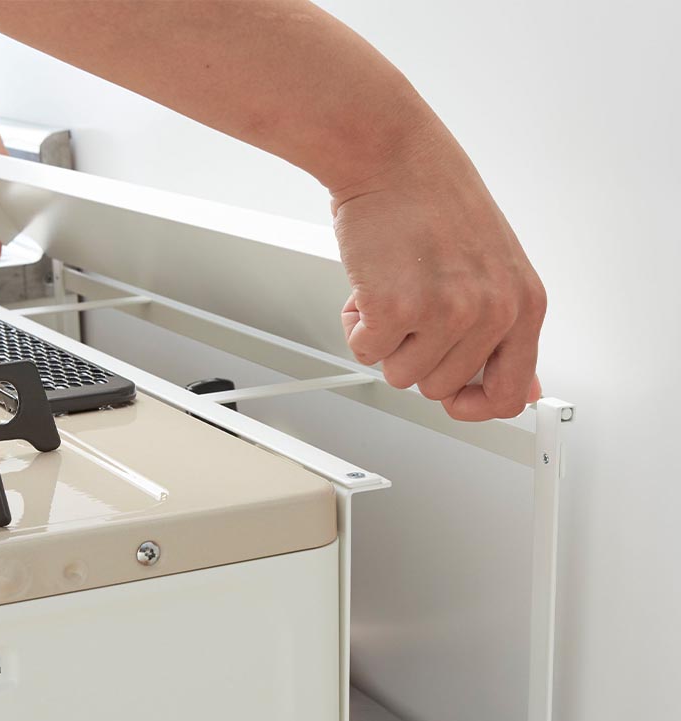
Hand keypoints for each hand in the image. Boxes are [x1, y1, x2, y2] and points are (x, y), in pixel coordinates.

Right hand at [331, 119, 545, 420]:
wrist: (391, 155)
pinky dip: (357, 326)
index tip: (456, 400)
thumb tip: (522, 388)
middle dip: (415, 354)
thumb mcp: (496, 267)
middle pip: (440, 388)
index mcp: (523, 303)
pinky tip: (368, 285)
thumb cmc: (434, 200)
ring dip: (385, 340)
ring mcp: (443, 313)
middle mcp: (490, 311)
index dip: (474, 406)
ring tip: (392, 288)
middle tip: (412, 305)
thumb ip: (506, 331)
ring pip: (400, 375)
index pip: (509, 394)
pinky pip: (365, 352)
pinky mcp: (394, 308)